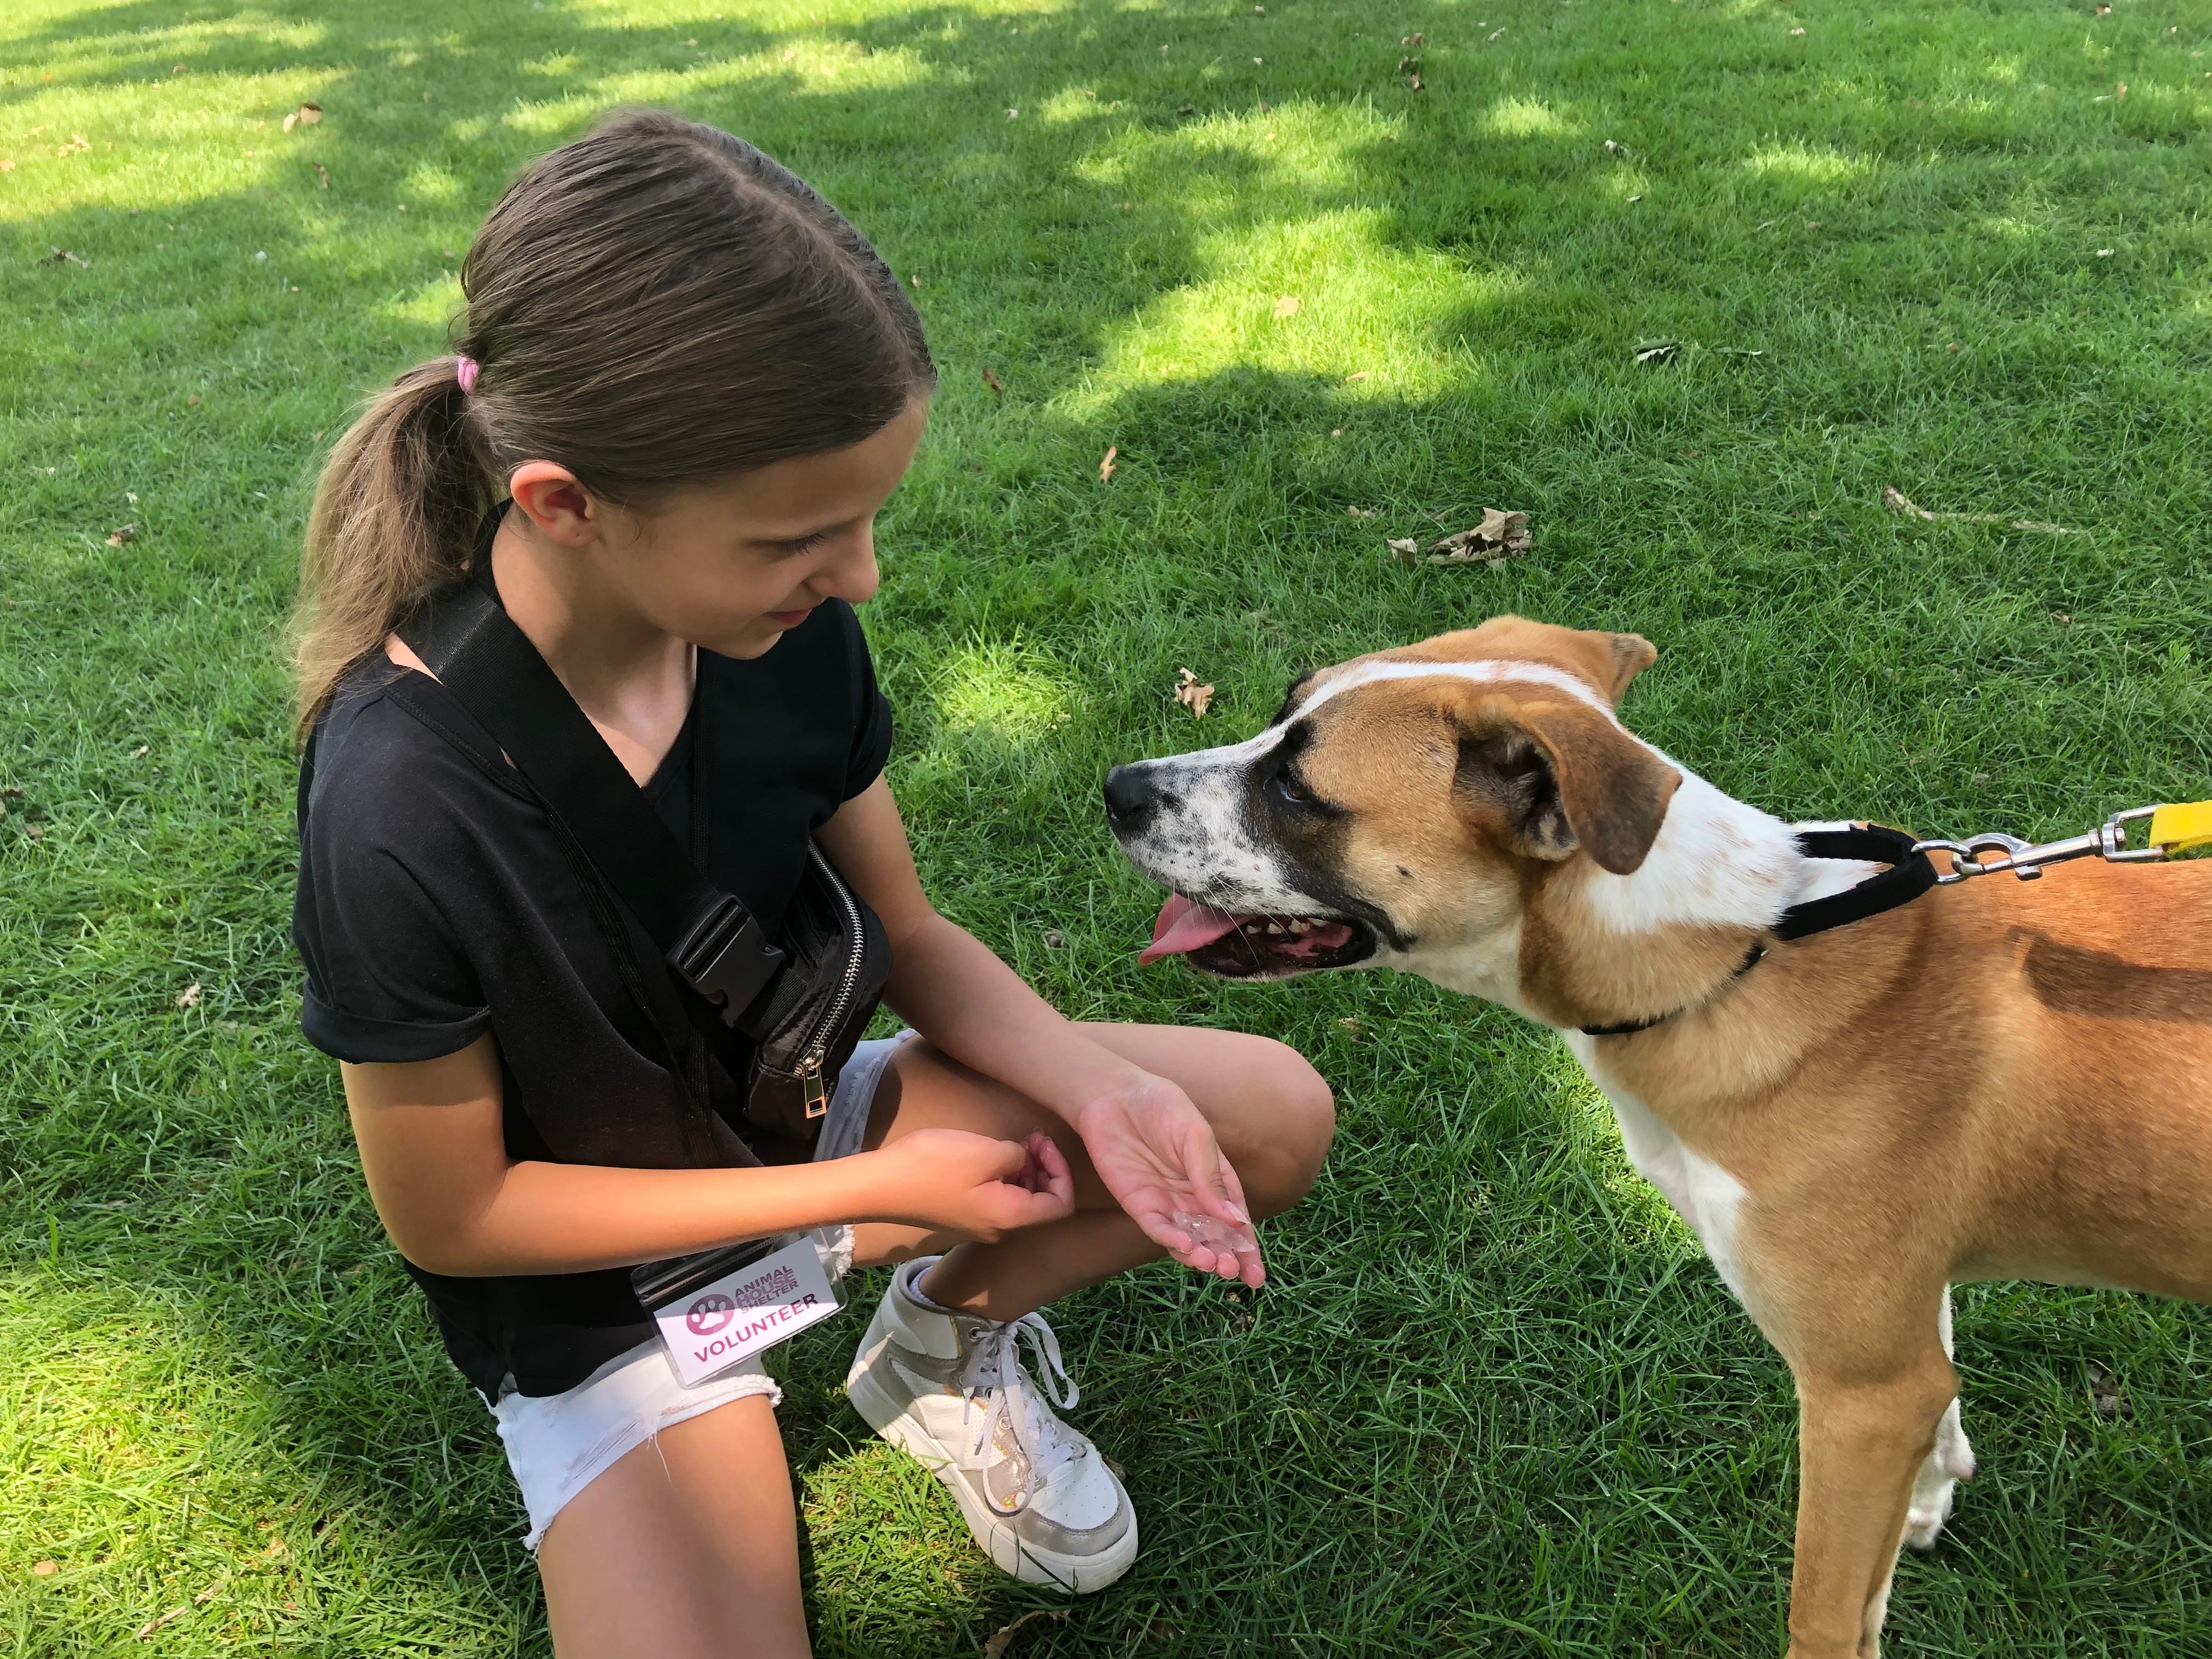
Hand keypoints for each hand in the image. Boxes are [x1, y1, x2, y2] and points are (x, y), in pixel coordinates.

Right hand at [868, 1127, 1073, 1242]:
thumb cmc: (933, 1167)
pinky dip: (1005, 1176)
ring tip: (1017, 1141)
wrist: (880, 1186)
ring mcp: (979, 1224)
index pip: (1061, 1205)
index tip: (1043, 1142)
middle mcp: (1000, 1228)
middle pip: (1042, 1203)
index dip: (1062, 1171)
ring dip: (1026, 1170)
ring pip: (1020, 1200)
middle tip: (1032, 1136)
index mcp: (1011, 1217)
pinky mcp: (962, 1215)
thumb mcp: (986, 1152)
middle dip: (1045, 1167)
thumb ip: (1018, 1156)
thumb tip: (1023, 1160)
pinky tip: (994, 1155)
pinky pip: (998, 1198)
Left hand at [1074, 1071, 1264, 1286]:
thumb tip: (1235, 1220)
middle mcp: (1192, 1197)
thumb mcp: (1196, 1136)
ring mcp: (1165, 1202)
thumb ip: (1211, 1177)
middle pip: (1213, 1237)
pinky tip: (1183, 1247)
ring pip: (1186, 1239)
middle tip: (1232, 1272)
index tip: (1256, 1275)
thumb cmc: (1162, 1107)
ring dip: (1199, 1255)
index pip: (1235, 1220)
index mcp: (1215, 1180)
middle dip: (1225, 1258)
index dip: (1247, 1248)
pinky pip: (1156, 1228)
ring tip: (1211, 1264)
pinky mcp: (1138, 1203)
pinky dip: (1170, 1240)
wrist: (1116, 1095)